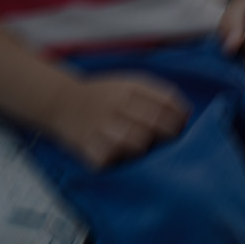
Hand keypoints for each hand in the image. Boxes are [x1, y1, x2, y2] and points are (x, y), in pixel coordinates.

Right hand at [44, 74, 187, 168]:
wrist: (59, 100)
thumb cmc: (101, 95)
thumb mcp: (126, 83)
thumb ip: (155, 95)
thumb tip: (185, 115)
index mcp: (129, 87)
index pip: (168, 102)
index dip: (179, 116)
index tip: (179, 125)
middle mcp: (116, 103)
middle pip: (157, 124)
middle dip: (168, 135)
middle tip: (163, 140)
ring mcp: (101, 124)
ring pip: (137, 143)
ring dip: (143, 147)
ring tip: (138, 147)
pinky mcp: (87, 144)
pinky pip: (111, 159)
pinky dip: (115, 160)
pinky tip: (114, 155)